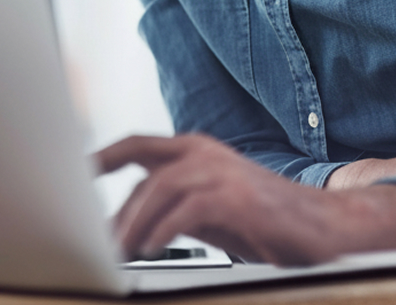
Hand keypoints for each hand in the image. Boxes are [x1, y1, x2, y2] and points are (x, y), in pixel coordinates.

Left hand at [95, 133, 395, 265]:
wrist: (319, 225)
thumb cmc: (261, 218)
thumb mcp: (208, 208)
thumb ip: (172, 204)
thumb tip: (129, 221)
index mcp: (195, 149)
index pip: (138, 145)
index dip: (104, 155)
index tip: (76, 172)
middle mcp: (204, 153)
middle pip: (142, 171)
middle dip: (117, 209)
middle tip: (100, 242)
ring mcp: (220, 171)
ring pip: (158, 190)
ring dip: (134, 223)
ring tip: (123, 251)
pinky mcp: (234, 196)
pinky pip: (185, 210)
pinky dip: (163, 230)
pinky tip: (153, 248)